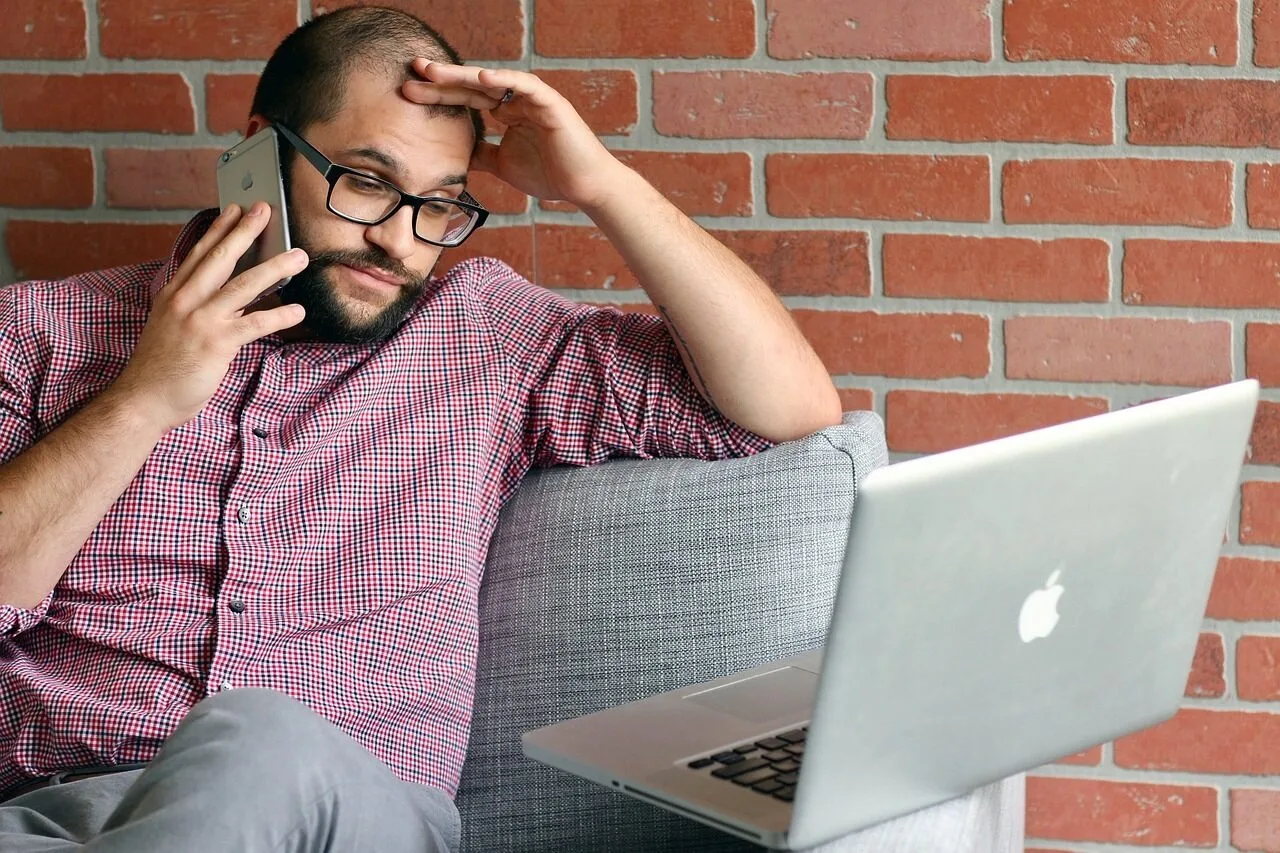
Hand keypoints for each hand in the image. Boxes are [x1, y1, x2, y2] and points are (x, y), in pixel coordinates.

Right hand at [109, 202, 307, 431]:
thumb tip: (234, 298)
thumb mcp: (173, 326)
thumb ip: (200, 308)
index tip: (234, 208)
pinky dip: (279, 315)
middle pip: (221, 259)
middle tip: (265, 210)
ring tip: (298, 256)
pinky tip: (298, 310)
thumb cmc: (161, 367)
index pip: (199, 254)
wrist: (144, 399)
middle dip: (245, 232)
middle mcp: (185, 301)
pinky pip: (255, 324)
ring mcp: (201, 320)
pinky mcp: (217, 343)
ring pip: (243, 286)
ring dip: (275, 268)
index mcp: (174, 294)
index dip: (219, 229)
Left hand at [401, 61, 626, 210]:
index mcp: (507, 112)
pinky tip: (481, 78)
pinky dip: (505, 80)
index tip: (409, 92)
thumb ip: (482, 155)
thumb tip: (458, 155)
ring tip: (435, 72)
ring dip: (463, 76)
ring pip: (494, 81)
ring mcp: (534, 99)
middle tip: (413, 69)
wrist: (584, 187)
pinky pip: (526, 86)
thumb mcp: (503, 165)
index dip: (439, 94)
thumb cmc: (551, 175)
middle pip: (473, 86)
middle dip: (442, 78)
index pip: (466, 99)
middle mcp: (517, 101)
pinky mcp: (551, 103)